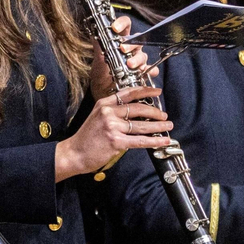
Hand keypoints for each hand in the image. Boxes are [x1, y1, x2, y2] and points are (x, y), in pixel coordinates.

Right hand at [55, 85, 172, 180]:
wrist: (75, 153)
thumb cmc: (87, 138)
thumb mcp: (97, 117)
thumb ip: (113, 112)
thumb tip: (137, 113)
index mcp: (103, 103)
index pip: (128, 93)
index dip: (145, 90)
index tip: (157, 91)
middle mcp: (108, 112)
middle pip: (138, 108)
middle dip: (155, 111)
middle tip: (164, 114)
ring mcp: (112, 126)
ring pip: (141, 125)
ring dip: (158, 126)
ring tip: (168, 126)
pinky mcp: (116, 141)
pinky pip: (140, 140)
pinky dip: (154, 141)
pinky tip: (162, 141)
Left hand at [87, 15, 153, 98]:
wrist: (103, 93)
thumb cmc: (100, 75)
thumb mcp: (97, 61)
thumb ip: (98, 47)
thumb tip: (94, 33)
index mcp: (119, 41)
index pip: (125, 25)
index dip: (122, 23)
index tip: (115, 28)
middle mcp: (130, 49)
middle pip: (137, 40)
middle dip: (131, 44)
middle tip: (123, 49)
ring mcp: (137, 61)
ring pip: (143, 55)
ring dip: (137, 59)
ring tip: (130, 65)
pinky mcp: (142, 73)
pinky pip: (151, 70)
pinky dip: (150, 71)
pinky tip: (144, 73)